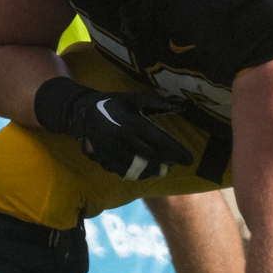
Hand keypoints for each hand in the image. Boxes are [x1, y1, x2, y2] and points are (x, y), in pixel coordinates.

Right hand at [34, 78, 191, 181]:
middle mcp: (125, 140)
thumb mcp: (135, 98)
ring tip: (163, 169)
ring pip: (139, 169)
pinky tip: (145, 172)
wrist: (82, 113)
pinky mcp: (105, 160)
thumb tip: (183, 107)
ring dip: (154, 171)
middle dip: (168, 163)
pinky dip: (137, 174)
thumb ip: (159, 104)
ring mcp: (114, 152)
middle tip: (178, 164)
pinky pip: (125, 172)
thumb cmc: (113, 103)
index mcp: (134, 123)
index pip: (161, 141)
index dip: (177, 152)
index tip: (190, 159)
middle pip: (153, 157)